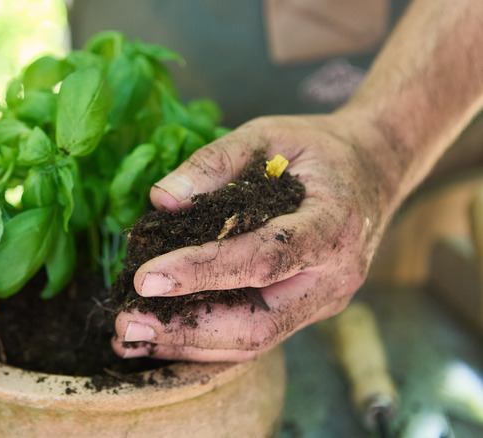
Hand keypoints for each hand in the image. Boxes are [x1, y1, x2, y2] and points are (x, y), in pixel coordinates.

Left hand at [112, 114, 397, 360]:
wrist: (376, 168)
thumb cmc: (317, 148)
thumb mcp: (267, 134)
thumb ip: (214, 162)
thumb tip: (160, 200)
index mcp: (333, 225)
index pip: (264, 258)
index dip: (203, 272)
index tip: (146, 277)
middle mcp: (334, 277)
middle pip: (259, 323)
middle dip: (187, 328)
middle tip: (126, 322)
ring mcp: (324, 302)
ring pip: (255, 342)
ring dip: (188, 345)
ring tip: (130, 336)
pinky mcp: (307, 311)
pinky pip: (256, 336)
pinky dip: (205, 342)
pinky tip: (161, 337)